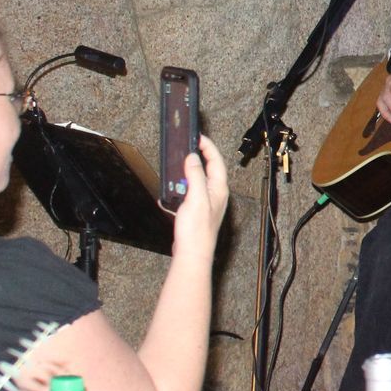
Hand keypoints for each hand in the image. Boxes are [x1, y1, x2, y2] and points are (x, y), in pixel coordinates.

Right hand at [172, 135, 229, 261]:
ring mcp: (207, 202)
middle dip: (199, 157)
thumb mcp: (196, 197)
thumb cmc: (197, 229)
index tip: (198, 137)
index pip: (216, 161)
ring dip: (188, 173)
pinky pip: (190, 193)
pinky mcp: (198, 210)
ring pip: (199, 180)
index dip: (208, 147)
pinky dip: (182, 188)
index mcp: (219, 188)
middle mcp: (216, 194)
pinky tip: (172, 191)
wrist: (192, 253)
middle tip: (188, 147)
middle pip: (209, 169)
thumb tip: (193, 158)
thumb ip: (196, 176)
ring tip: (178, 167)